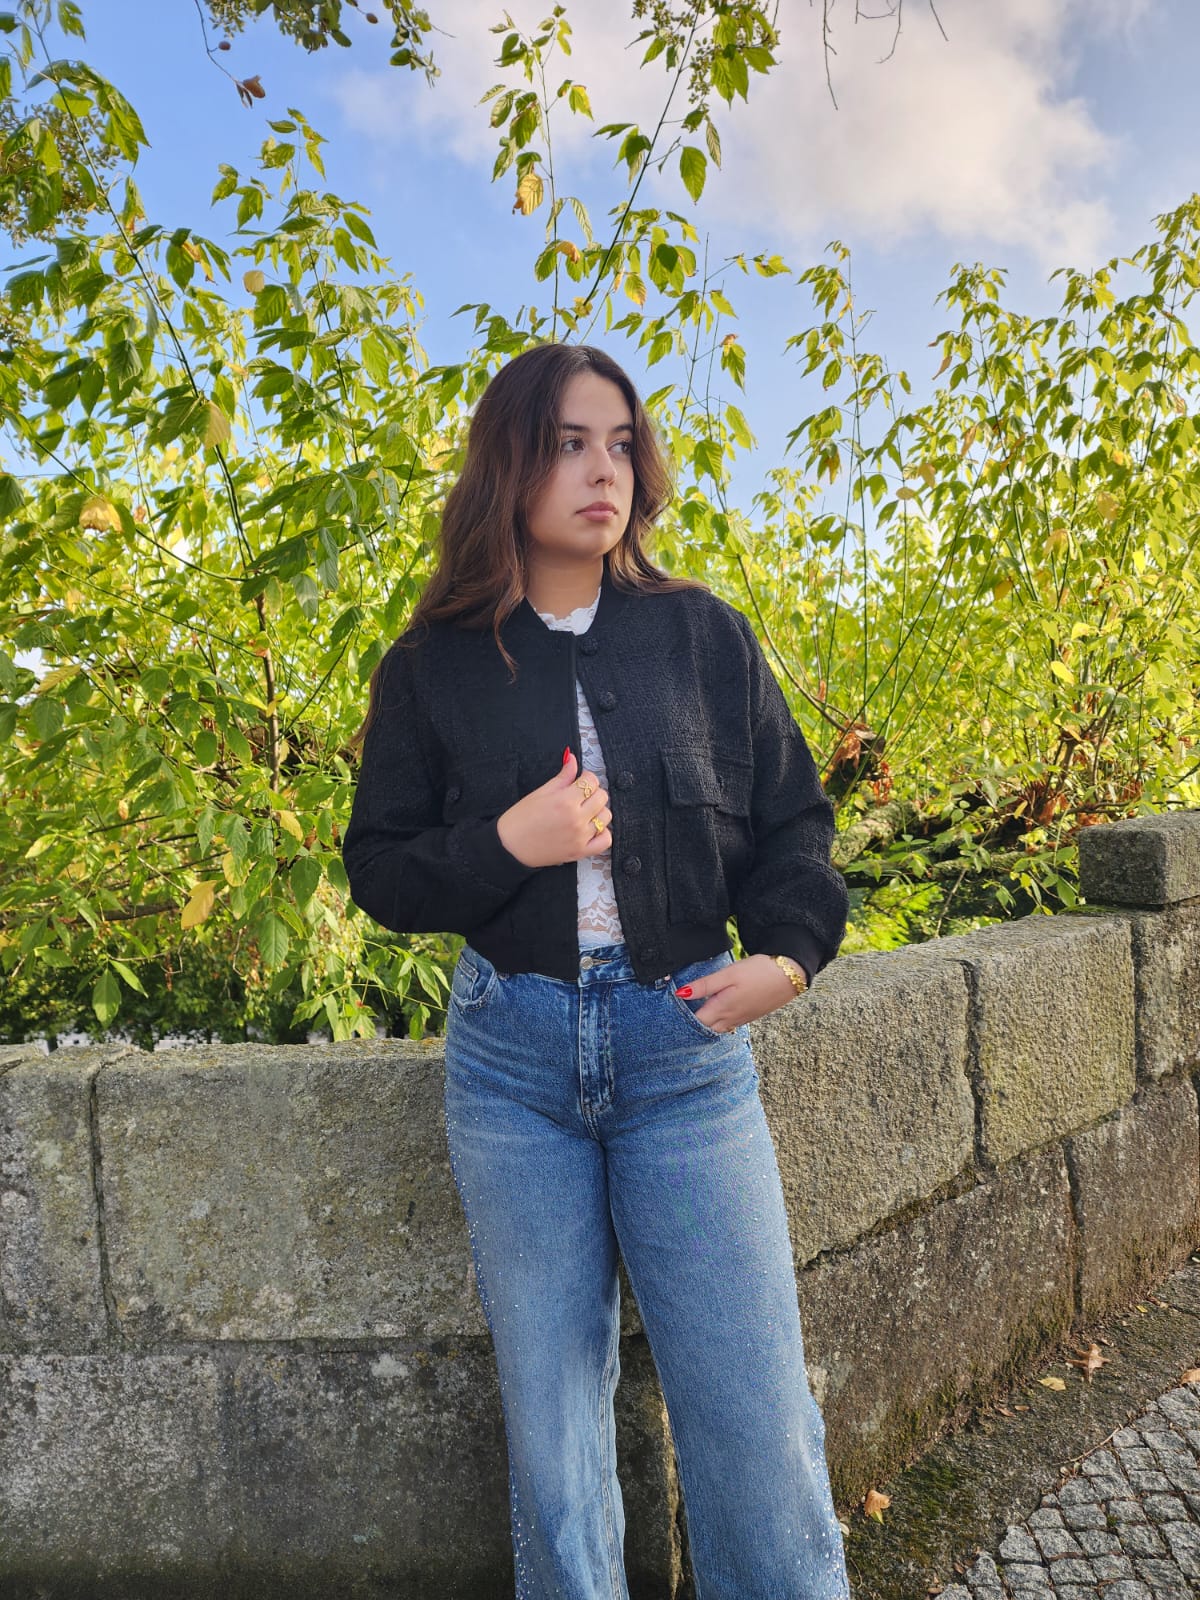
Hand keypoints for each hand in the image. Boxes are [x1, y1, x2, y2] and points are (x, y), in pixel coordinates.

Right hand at [496, 749, 611, 867]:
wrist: (510, 847)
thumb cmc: (520, 819)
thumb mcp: (541, 792)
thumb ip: (562, 776)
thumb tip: (572, 759)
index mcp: (565, 800)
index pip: (592, 781)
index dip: (586, 778)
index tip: (580, 780)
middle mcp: (576, 818)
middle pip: (602, 797)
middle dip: (593, 792)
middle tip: (581, 795)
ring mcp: (580, 836)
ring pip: (606, 817)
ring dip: (598, 811)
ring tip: (585, 811)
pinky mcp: (580, 851)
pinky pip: (605, 840)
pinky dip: (602, 833)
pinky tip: (591, 828)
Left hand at [676, 954, 804, 1032]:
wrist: (790, 975)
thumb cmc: (759, 972)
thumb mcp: (729, 974)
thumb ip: (704, 985)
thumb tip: (680, 994)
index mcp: (722, 1009)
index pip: (694, 1024)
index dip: (679, 1022)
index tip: (665, 1018)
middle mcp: (730, 1020)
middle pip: (703, 1031)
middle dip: (688, 1029)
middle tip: (671, 1023)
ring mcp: (740, 1020)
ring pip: (715, 1030)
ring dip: (702, 1027)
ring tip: (687, 1020)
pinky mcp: (748, 1016)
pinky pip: (727, 1026)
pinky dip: (715, 1024)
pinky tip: (711, 1015)